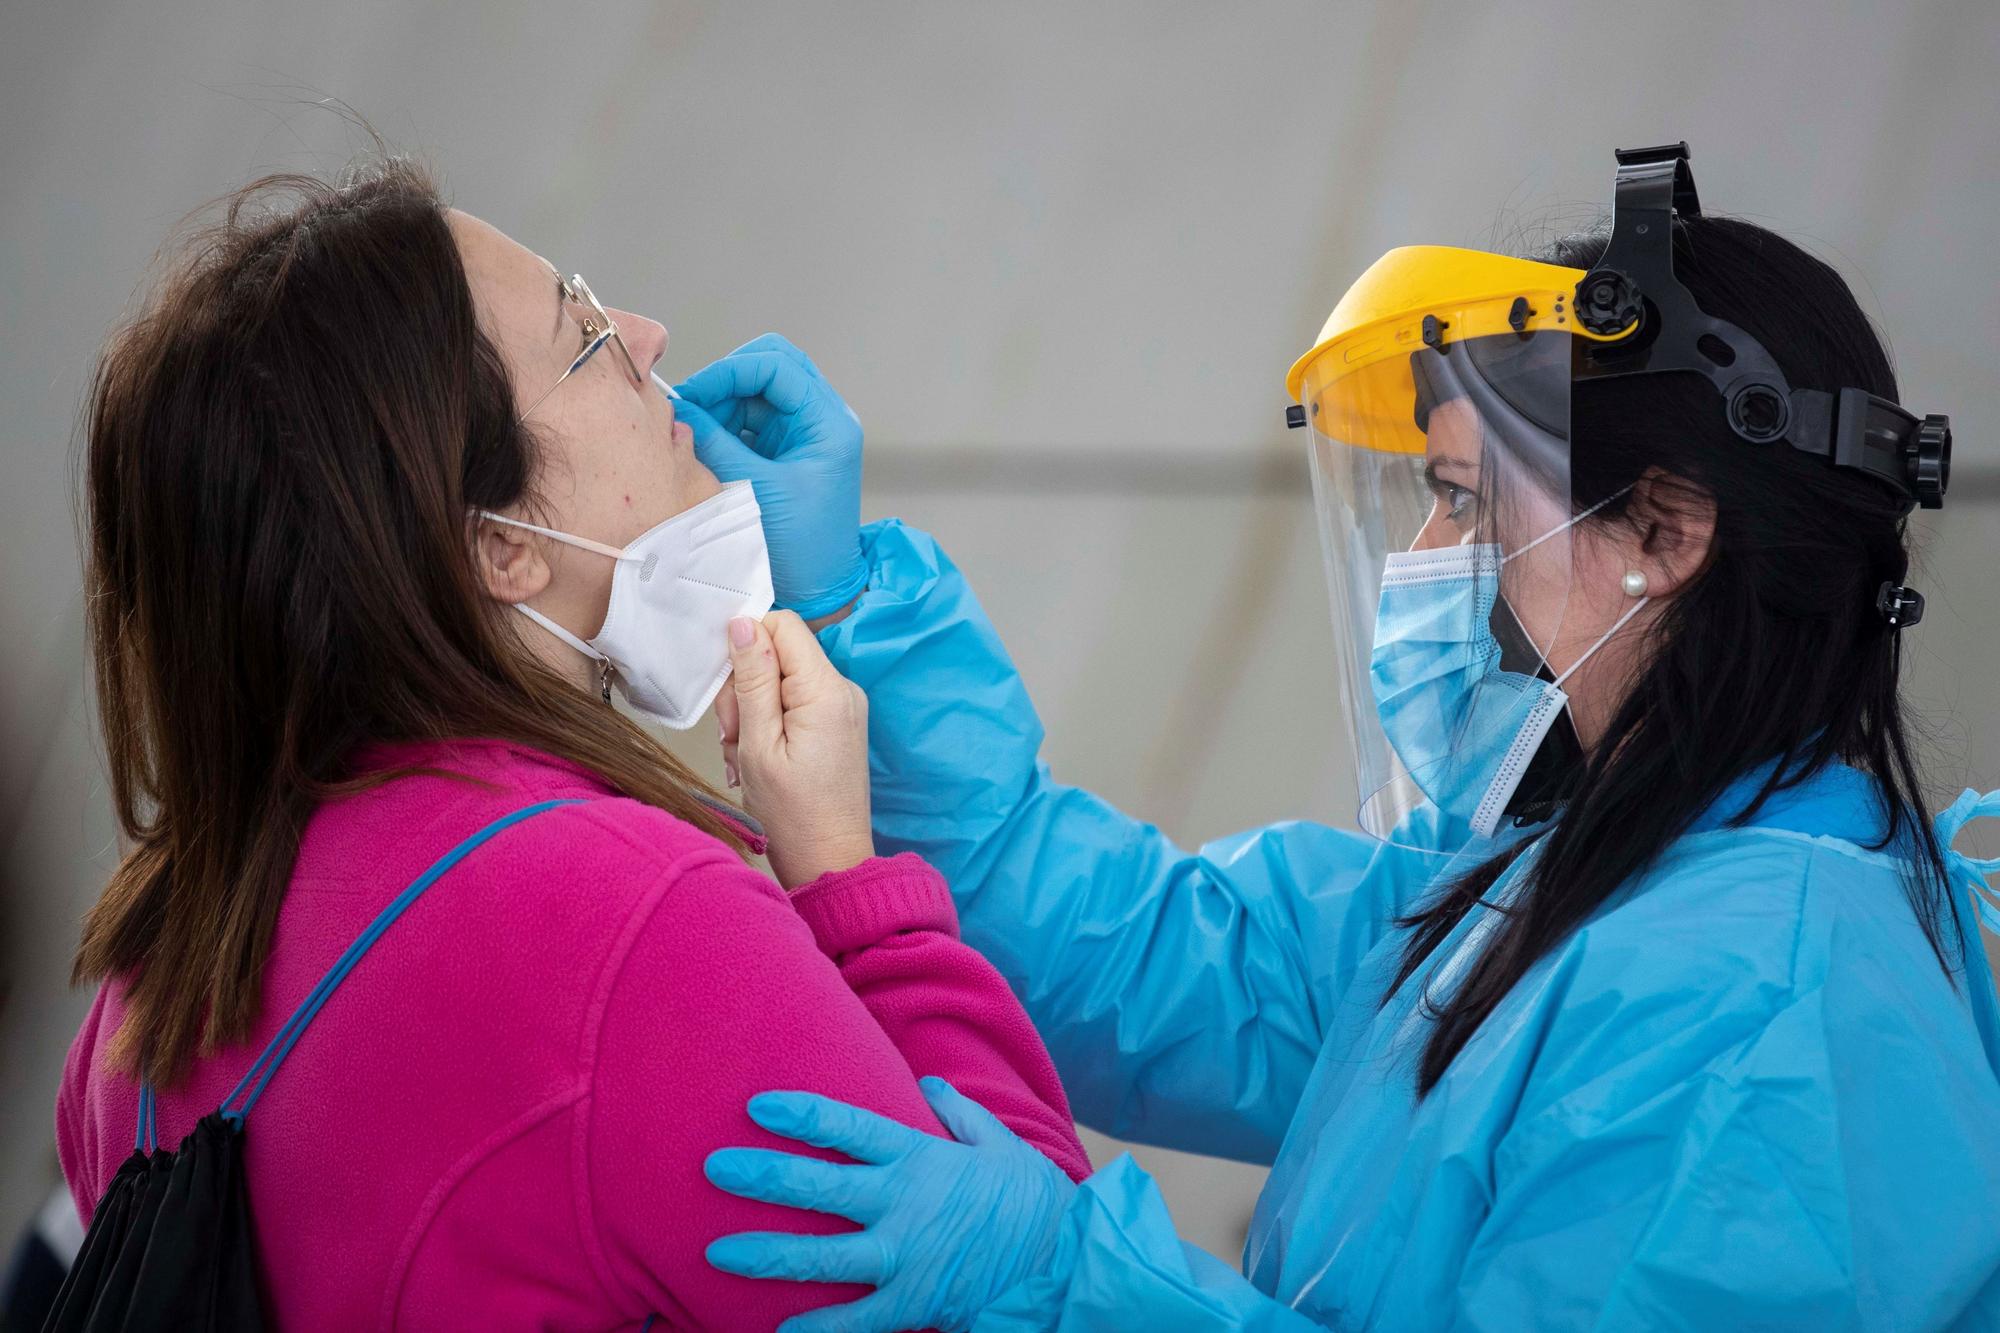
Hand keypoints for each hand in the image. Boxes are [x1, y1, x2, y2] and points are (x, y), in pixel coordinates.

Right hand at [675, 335, 865, 618]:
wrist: (820, 592)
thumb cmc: (801, 549)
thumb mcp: (754, 488)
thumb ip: (715, 440)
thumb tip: (678, 407)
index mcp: (828, 423)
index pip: (776, 365)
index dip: (729, 372)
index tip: (693, 396)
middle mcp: (821, 420)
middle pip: (768, 368)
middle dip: (725, 383)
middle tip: (693, 410)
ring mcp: (803, 434)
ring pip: (755, 393)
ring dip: (721, 406)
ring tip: (694, 434)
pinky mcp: (785, 452)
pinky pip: (750, 420)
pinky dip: (725, 426)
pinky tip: (705, 446)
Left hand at [705, 1077, 1076, 1332]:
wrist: (1066, 1264)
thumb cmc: (1033, 1200)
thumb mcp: (1000, 1144)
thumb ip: (959, 1114)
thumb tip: (928, 1084)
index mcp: (919, 1158)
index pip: (847, 1129)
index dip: (800, 1116)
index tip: (757, 1107)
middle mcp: (902, 1204)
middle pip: (817, 1187)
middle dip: (761, 1176)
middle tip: (713, 1167)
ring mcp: (904, 1257)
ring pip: (819, 1256)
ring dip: (764, 1255)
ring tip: (715, 1252)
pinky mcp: (912, 1304)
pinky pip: (853, 1322)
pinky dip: (816, 1330)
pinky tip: (779, 1332)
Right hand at [721, 610, 874, 888]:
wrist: (829, 862)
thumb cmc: (792, 814)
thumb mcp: (758, 744)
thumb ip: (751, 680)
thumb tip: (743, 623)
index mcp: (826, 690)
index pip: (782, 625)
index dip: (747, 645)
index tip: (730, 692)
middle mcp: (843, 689)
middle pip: (779, 653)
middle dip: (745, 688)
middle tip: (735, 736)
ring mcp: (843, 707)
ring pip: (781, 679)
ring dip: (752, 712)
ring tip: (746, 756)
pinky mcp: (837, 723)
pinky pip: (794, 702)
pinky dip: (769, 725)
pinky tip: (759, 759)